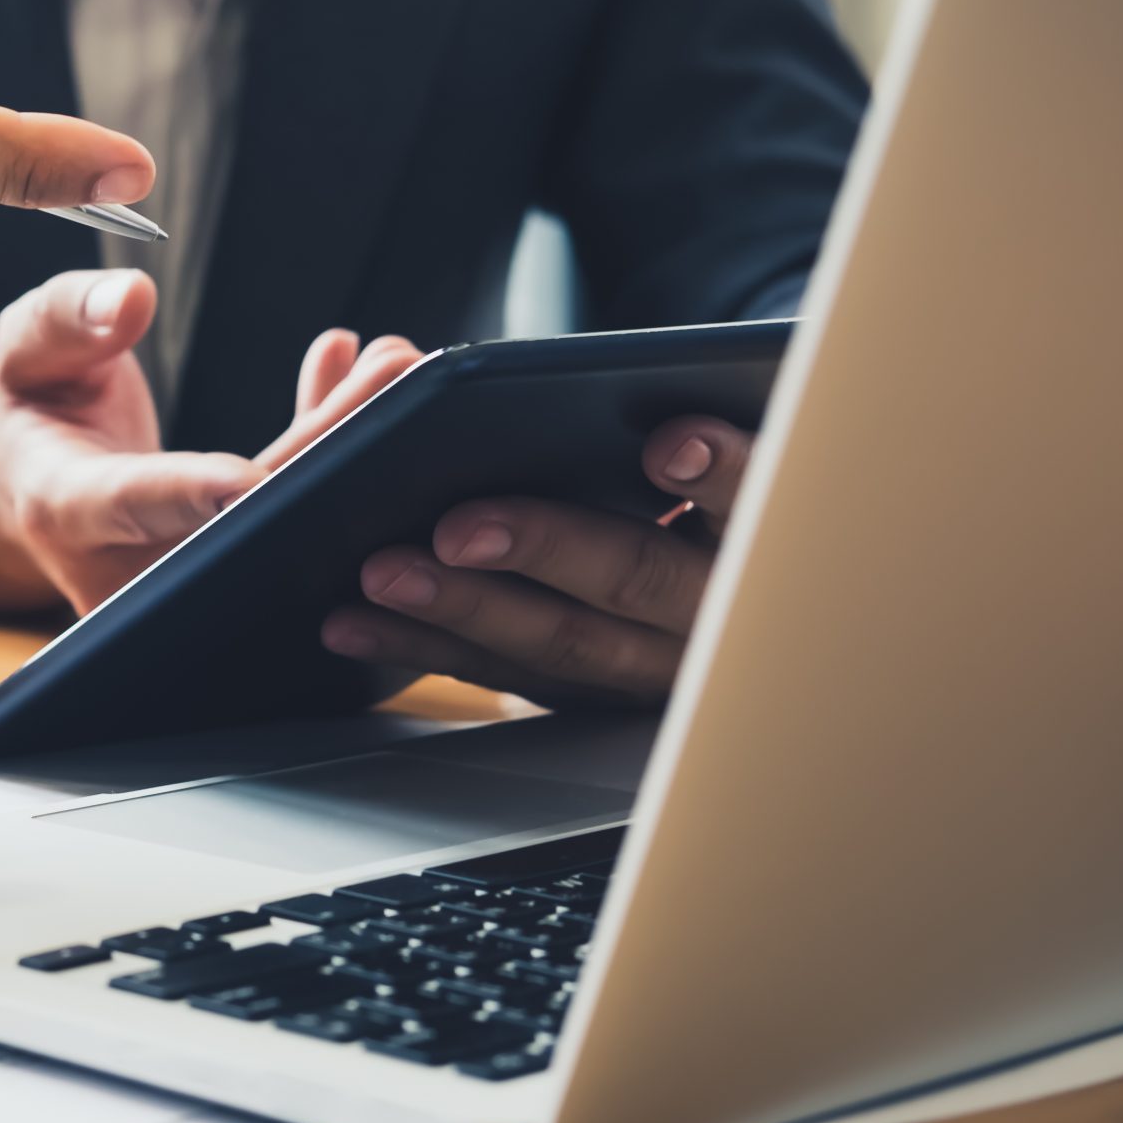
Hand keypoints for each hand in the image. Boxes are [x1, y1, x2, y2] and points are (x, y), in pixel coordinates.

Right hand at [0, 299, 422, 627]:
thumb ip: (66, 319)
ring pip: (280, 518)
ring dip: (346, 441)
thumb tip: (131, 298)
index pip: (131, 502)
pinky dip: (327, 445)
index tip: (248, 479)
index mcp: (64, 507)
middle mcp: (132, 560)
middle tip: (396, 376)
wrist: (29, 495)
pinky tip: (350, 373)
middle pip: (239, 516)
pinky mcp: (229, 564)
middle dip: (324, 445)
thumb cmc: (28, 416)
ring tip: (399, 365)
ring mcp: (186, 575)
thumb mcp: (24, 352)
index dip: (193, 494)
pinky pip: (290, 512)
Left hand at [320, 416, 756, 705]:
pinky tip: (350, 622)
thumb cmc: (723, 494)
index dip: (721, 474)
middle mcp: (716, 617)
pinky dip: (422, 646)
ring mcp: (648, 668)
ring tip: (379, 571)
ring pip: (558, 645)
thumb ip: (715, 438)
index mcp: (772, 538)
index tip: (666, 443)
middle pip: (636, 580)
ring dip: (460, 609)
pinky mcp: (584, 692)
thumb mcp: (744, 450)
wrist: (738, 602)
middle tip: (456, 527)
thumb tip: (668, 429)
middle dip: (543, 550)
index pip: (761, 501)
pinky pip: (500, 672)